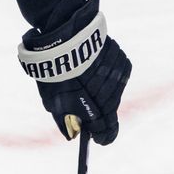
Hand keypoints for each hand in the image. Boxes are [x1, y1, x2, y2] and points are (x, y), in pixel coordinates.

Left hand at [19, 0, 130, 144]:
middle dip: (100, 112)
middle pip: (110, 110)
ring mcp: (118, 75)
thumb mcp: (51, 97)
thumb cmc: (53, 68)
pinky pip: (118, 74)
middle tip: (90, 111)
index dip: (104, 135)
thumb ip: (63, 118)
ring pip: (115, 91)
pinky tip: (94, 70)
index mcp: (94, 104)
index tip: (99, 140)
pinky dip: (108, 75)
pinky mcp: (121, 60)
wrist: (62, 34)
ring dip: (103, 91)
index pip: (107, 129)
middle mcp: (110, 92)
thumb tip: (72, 135)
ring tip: (87, 83)